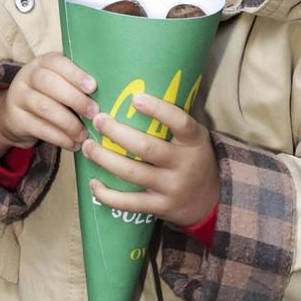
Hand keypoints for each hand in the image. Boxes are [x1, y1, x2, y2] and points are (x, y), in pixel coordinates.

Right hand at [0, 53, 97, 157]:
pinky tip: (73, 144)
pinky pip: (39, 128)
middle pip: (48, 83)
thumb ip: (77, 85)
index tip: (93, 87)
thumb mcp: (59, 84)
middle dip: (74, 98)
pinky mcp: (15, 119)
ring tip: (84, 134)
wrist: (14, 115)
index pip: (57, 62)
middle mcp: (27, 76)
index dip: (75, 74)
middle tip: (94, 113)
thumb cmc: (48, 97)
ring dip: (68, 122)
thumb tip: (109, 95)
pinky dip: (59, 138)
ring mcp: (18, 97)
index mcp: (42, 63)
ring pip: (44, 106)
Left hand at [80, 93, 218, 225]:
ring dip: (104, 158)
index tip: (135, 98)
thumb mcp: (193, 138)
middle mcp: (184, 164)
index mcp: (194, 142)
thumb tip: (133, 92)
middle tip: (98, 120)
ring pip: (132, 172)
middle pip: (146, 147)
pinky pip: (129, 202)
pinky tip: (93, 183)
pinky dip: (107, 194)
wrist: (212, 200)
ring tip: (87, 146)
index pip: (180, 122)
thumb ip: (171, 122)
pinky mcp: (160, 207)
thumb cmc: (193, 158)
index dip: (158, 110)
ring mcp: (172, 188)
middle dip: (116, 132)